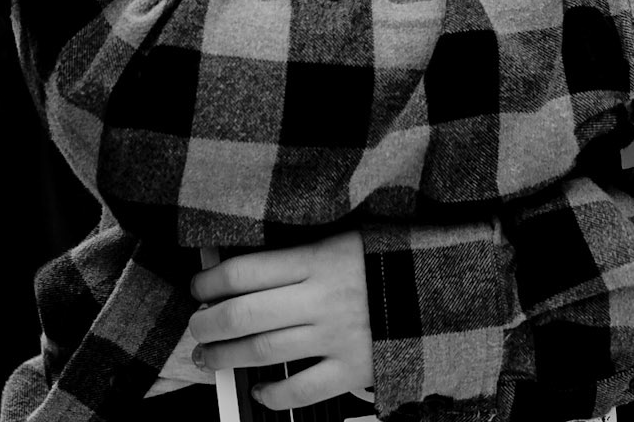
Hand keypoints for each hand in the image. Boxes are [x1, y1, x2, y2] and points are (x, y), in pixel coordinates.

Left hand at [190, 233, 373, 409]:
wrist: (437, 289)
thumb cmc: (383, 258)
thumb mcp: (342, 237)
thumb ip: (298, 251)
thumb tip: (241, 266)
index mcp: (318, 257)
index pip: (246, 271)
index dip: (211, 282)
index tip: (199, 288)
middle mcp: (322, 297)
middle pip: (245, 314)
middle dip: (209, 324)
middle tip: (196, 328)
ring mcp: (337, 335)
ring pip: (263, 351)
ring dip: (226, 357)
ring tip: (209, 358)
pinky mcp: (352, 368)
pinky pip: (301, 391)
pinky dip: (272, 396)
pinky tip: (259, 391)